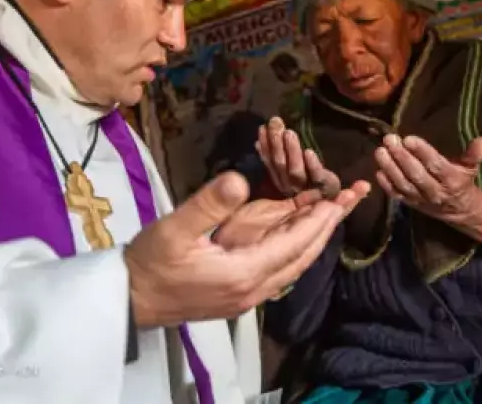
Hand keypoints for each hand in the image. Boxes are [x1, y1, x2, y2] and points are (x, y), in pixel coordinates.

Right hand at [124, 171, 368, 328]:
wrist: (130, 300)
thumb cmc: (150, 263)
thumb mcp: (174, 229)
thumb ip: (209, 204)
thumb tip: (240, 180)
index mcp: (244, 273)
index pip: (295, 245)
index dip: (320, 220)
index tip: (343, 198)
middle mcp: (254, 289)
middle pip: (302, 257)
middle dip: (327, 227)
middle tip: (352, 201)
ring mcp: (247, 295)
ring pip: (292, 265)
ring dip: (313, 238)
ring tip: (331, 212)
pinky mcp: (238, 294)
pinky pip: (278, 269)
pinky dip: (293, 247)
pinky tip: (296, 232)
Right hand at [256, 116, 339, 196]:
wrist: (333, 195)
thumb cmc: (311, 178)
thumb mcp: (292, 166)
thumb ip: (276, 156)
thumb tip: (257, 143)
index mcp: (281, 180)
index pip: (270, 162)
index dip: (265, 145)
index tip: (262, 127)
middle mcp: (290, 186)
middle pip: (280, 164)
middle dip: (276, 142)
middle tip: (275, 122)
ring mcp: (306, 188)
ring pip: (295, 170)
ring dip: (291, 151)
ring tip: (289, 133)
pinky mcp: (324, 186)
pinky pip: (316, 175)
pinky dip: (312, 164)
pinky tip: (308, 151)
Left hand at [374, 134, 481, 224]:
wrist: (458, 209)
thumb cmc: (462, 180)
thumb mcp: (470, 167)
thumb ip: (473, 154)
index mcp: (451, 179)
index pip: (435, 165)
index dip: (422, 152)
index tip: (409, 139)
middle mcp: (435, 191)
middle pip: (416, 174)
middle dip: (401, 157)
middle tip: (389, 140)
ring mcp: (420, 199)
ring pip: (403, 184)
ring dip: (390, 168)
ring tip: (380, 151)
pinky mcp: (410, 204)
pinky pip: (397, 195)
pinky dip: (386, 185)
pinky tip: (378, 170)